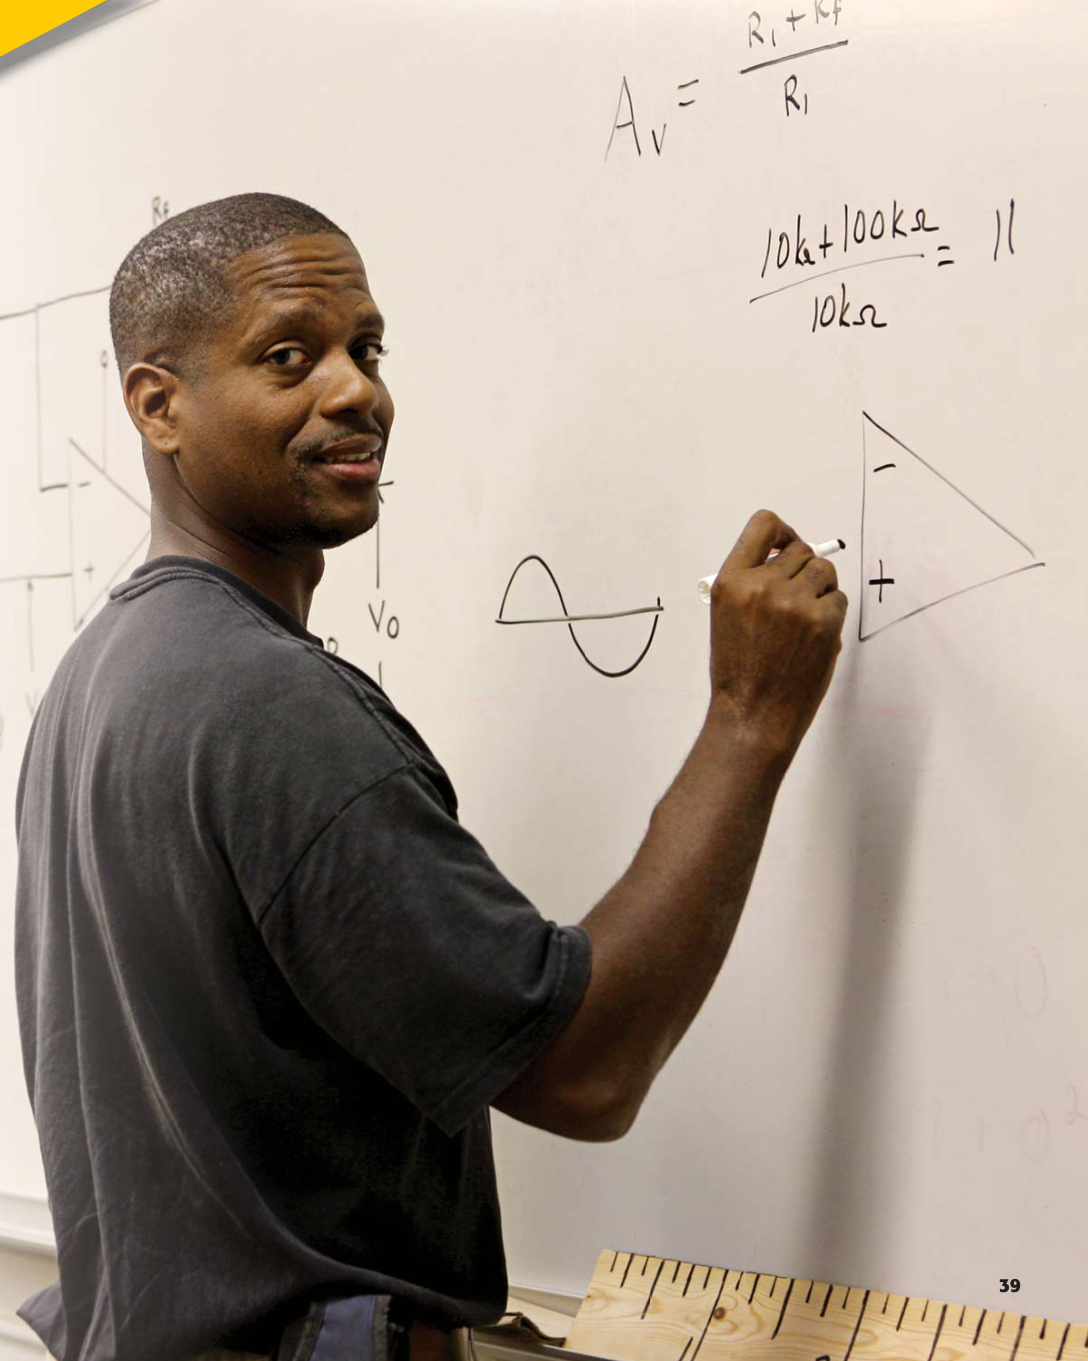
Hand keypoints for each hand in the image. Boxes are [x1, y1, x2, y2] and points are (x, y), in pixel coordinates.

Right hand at [704, 509, 848, 753]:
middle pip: (800, 549)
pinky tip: (813, 637)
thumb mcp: (727, 616)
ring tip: (805, 618)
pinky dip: (831, 614)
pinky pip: (838, 599)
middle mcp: (762, 585)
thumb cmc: (739, 671)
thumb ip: (752, 583)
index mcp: (731, 581)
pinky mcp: (823, 621)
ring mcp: (795, 602)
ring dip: (820, 588)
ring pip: (824, 571)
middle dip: (802, 570)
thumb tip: (788, 560)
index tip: (787, 543)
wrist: (753, 714)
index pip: (764, 525)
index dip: (783, 531)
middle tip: (797, 597)